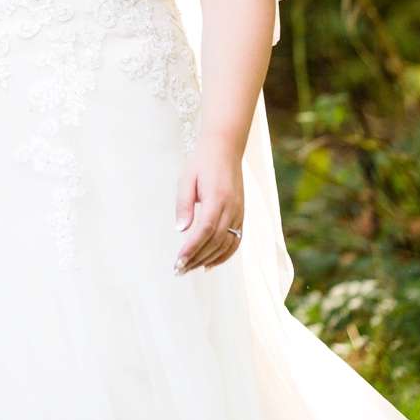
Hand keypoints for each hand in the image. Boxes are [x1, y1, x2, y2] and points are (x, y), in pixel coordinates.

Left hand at [173, 142, 245, 274]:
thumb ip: (184, 205)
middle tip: (178, 270)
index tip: (178, 261)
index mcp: (217, 197)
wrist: (225, 149)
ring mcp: (239, 213)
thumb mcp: (186, 179)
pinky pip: (235, 240)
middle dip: (196, 258)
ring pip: (226, 244)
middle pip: (215, 241)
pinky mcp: (241, 215)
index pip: (205, 230)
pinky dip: (224, 255)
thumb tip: (180, 230)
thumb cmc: (202, 163)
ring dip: (208, 259)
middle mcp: (232, 208)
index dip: (192, 248)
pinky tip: (210, 263)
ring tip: (189, 268)